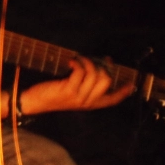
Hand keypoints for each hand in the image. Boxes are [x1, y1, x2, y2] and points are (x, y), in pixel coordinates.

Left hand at [16, 56, 134, 116]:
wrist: (33, 102)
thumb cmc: (52, 94)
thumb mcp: (72, 91)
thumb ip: (86, 82)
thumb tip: (101, 64)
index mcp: (89, 104)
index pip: (112, 100)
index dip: (123, 93)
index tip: (131, 85)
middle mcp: (86, 102)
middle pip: (107, 81)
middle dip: (101, 66)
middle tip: (91, 60)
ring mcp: (78, 97)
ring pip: (95, 75)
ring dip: (87, 62)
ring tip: (77, 60)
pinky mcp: (69, 90)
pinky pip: (81, 72)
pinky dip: (77, 63)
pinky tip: (70, 62)